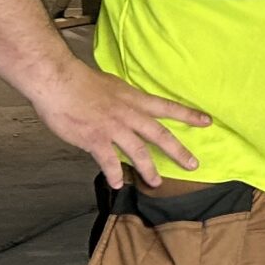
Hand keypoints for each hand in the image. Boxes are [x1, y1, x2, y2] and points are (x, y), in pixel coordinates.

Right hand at [36, 62, 209, 188]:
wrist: (57, 80)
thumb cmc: (80, 81)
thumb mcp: (112, 85)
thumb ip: (123, 101)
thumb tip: (129, 109)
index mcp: (134, 99)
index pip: (168, 107)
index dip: (188, 115)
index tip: (207, 121)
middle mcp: (129, 115)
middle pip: (160, 135)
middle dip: (179, 152)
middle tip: (194, 165)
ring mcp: (113, 128)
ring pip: (138, 152)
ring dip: (149, 169)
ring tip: (155, 183)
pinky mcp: (95, 139)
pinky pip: (108, 161)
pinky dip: (113, 174)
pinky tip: (116, 184)